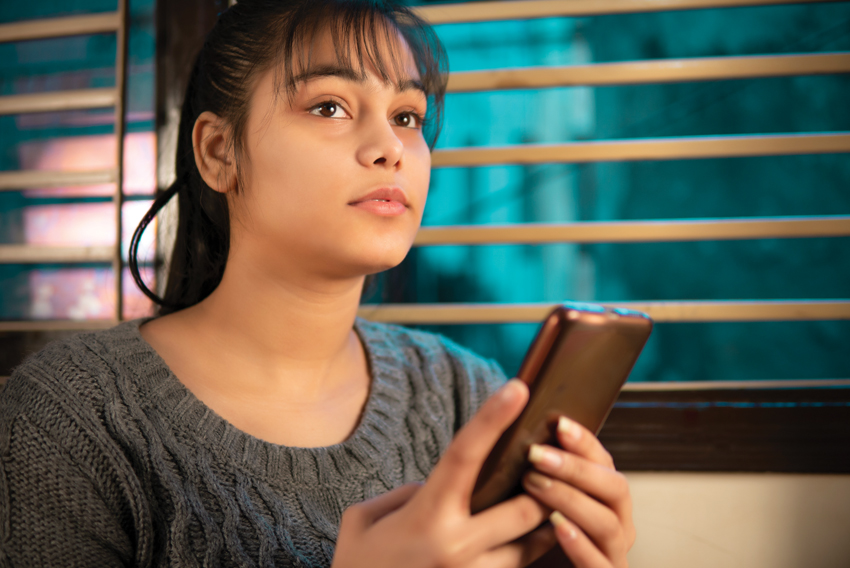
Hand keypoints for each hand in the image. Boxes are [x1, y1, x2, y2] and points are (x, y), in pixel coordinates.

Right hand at [332, 379, 556, 567]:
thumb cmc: (359, 565)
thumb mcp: (365, 519)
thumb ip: (405, 494)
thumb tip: (440, 484)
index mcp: (426, 515)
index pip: (465, 455)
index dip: (492, 418)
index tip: (517, 388)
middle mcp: (456, 547)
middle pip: (523, 507)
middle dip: (543, 482)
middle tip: (554, 458)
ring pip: (531, 544)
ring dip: (545, 519)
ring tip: (552, 498)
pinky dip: (529, 549)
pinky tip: (534, 534)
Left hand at [521, 417, 634, 567]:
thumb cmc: (539, 544)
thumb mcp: (543, 504)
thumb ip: (544, 476)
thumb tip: (519, 438)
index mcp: (606, 498)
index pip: (604, 462)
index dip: (584, 441)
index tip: (558, 423)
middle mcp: (618, 523)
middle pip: (613, 487)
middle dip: (575, 468)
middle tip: (537, 454)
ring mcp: (615, 553)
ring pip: (606, 522)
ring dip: (571, 500)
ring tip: (537, 484)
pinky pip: (599, 563)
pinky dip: (579, 544)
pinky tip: (557, 527)